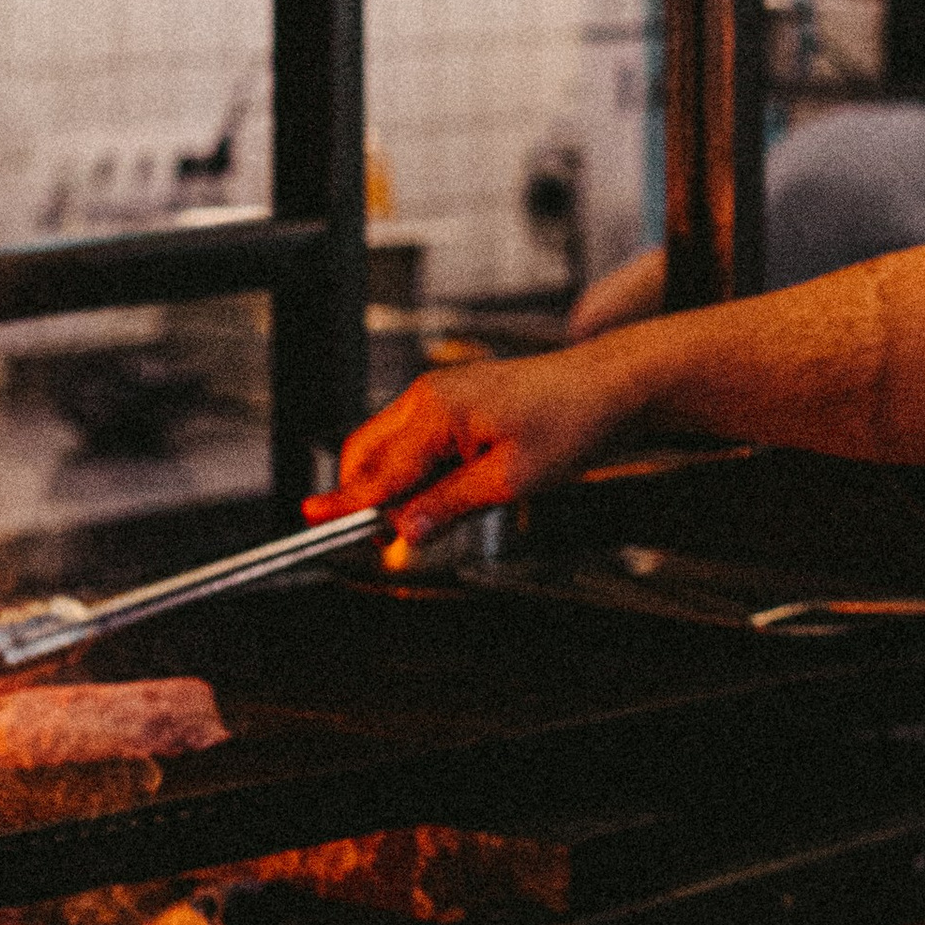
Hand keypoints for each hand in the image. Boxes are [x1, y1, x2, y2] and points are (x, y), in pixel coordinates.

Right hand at [312, 347, 639, 541]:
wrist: (609, 387)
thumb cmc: (570, 421)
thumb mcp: (509, 479)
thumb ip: (448, 504)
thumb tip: (405, 529)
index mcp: (436, 411)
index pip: (377, 470)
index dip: (346, 502)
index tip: (315, 519)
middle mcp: (429, 396)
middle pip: (368, 452)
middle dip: (365, 494)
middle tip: (375, 537)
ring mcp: (442, 394)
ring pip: (390, 446)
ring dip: (395, 484)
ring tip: (429, 516)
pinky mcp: (456, 400)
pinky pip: (415, 438)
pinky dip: (416, 469)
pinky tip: (447, 489)